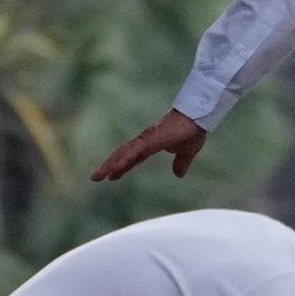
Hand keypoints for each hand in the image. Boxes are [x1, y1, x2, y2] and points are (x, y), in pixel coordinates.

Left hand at [93, 110, 209, 184]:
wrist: (199, 118)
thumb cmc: (192, 130)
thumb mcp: (186, 153)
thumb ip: (181, 163)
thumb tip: (178, 174)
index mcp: (152, 144)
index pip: (133, 157)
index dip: (121, 166)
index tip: (111, 176)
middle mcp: (145, 140)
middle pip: (123, 154)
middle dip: (109, 166)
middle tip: (95, 177)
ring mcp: (147, 139)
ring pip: (124, 153)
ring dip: (111, 164)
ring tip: (99, 176)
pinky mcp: (151, 139)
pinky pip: (134, 152)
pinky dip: (124, 160)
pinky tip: (115, 168)